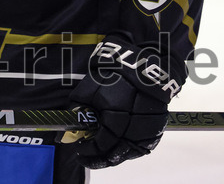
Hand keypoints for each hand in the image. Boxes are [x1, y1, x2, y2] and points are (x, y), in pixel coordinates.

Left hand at [67, 36, 173, 168]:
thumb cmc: (113, 75)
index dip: (89, 150)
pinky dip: (130, 151)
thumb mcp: (89, 89)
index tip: (78, 149)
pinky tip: (119, 149)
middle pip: (116, 153)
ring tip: (101, 156)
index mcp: (116, 117)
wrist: (143, 64)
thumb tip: (66, 131)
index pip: (102, 144)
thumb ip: (78, 111)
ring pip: (131, 153)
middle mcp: (134, 127)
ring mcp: (148, 129)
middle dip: (100, 158)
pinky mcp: (157, 127)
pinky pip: (143, 147)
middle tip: (87, 158)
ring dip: (115, 156)